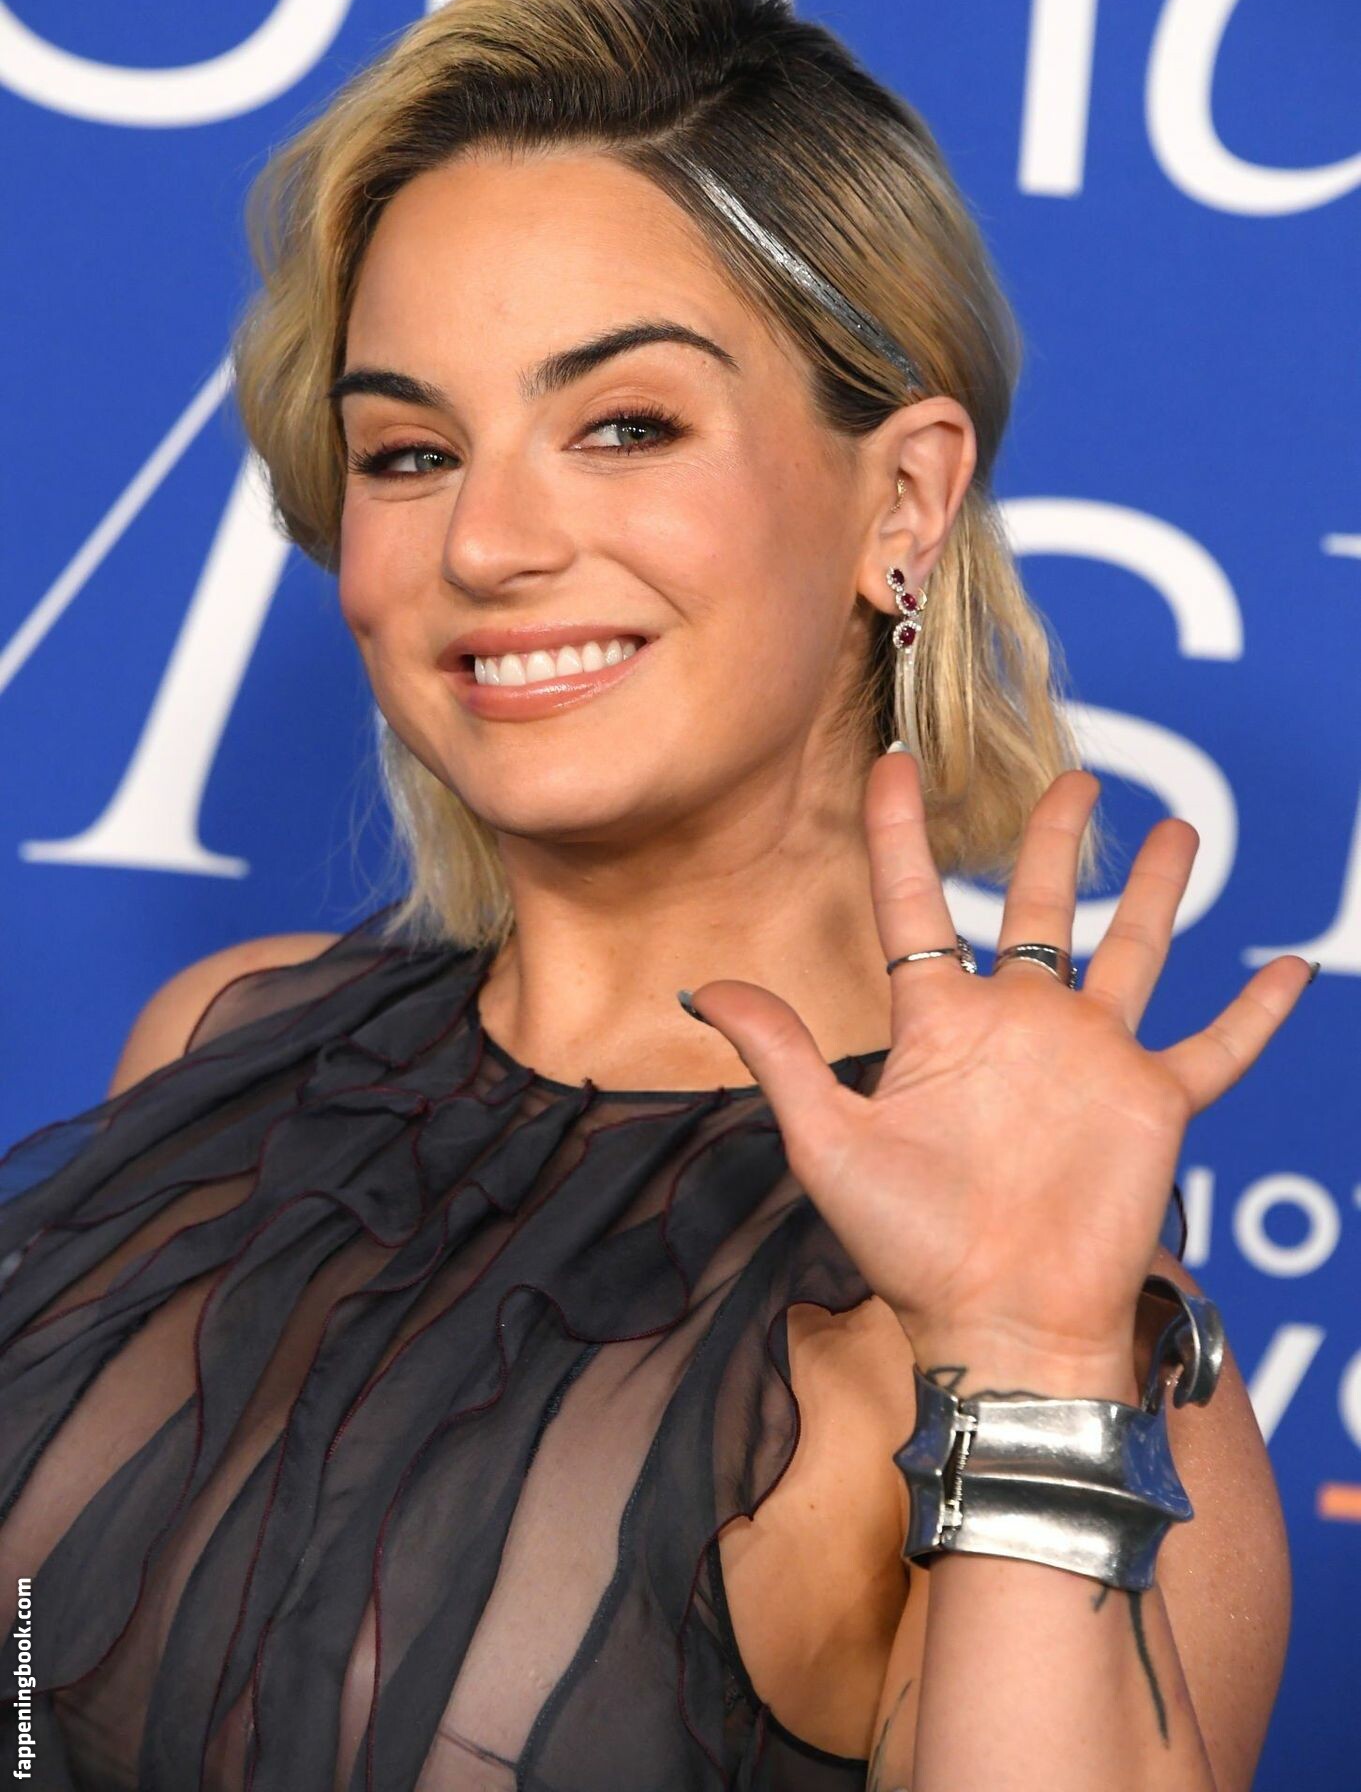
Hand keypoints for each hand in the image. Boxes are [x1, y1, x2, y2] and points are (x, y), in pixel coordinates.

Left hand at [682, 754, 1313, 1382]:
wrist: (1001, 1324)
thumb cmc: (907, 1246)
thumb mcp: (827, 1142)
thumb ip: (782, 1055)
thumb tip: (705, 984)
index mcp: (939, 1025)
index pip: (914, 904)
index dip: (901, 832)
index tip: (892, 761)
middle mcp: (1018, 1026)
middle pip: (1037, 906)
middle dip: (1054, 840)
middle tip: (1072, 780)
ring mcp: (1090, 1060)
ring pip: (1131, 952)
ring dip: (1156, 893)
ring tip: (1177, 830)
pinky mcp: (1152, 1103)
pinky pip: (1216, 1049)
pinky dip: (1256, 1014)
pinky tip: (1290, 970)